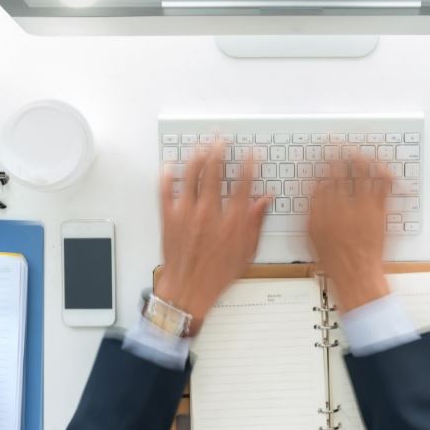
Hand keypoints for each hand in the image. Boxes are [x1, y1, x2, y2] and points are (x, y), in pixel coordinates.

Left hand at [157, 141, 271, 330]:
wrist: (188, 290)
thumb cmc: (216, 275)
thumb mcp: (247, 251)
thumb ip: (255, 223)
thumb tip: (263, 201)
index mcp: (230, 221)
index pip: (242, 184)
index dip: (248, 165)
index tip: (250, 154)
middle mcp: (208, 213)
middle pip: (214, 172)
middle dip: (219, 151)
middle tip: (220, 139)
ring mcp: (186, 214)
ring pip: (190, 176)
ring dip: (196, 157)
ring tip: (201, 146)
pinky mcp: (169, 218)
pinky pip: (165, 190)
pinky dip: (167, 176)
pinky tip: (170, 166)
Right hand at [309, 157, 391, 311]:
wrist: (356, 274)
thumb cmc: (334, 260)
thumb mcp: (311, 235)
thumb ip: (311, 210)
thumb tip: (311, 192)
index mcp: (321, 209)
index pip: (319, 177)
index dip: (319, 162)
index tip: (319, 152)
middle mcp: (341, 204)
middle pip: (338, 169)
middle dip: (337, 152)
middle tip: (336, 141)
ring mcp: (362, 206)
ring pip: (361, 173)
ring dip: (358, 157)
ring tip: (357, 147)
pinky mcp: (379, 211)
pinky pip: (383, 186)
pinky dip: (383, 173)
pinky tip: (382, 166)